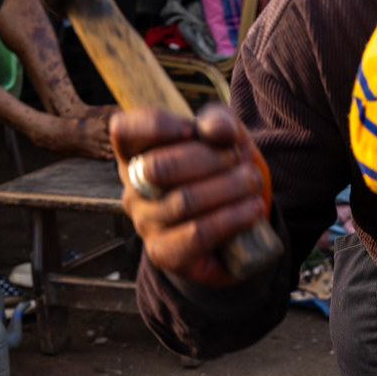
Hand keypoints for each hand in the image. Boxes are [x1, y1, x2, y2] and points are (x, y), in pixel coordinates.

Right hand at [114, 103, 270, 288]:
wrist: (238, 224)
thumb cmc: (222, 172)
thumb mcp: (226, 138)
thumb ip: (220, 122)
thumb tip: (216, 130)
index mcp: (137, 152)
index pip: (123, 130)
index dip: (156, 125)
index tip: (192, 129)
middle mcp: (133, 188)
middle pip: (158, 167)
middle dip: (209, 158)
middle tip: (237, 160)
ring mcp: (144, 223)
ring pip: (183, 201)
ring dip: (229, 188)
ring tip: (253, 183)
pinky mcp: (163, 253)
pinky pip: (196, 234)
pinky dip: (230, 219)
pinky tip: (251, 209)